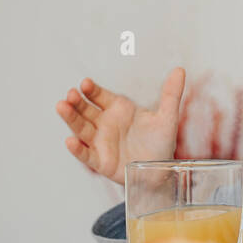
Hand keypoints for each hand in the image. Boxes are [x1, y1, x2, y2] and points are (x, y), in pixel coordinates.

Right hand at [55, 67, 184, 184]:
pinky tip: (70, 141)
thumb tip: (180, 70)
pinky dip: (77, 149)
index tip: (85, 83)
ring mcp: (101, 142)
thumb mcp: (167, 118)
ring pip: (81, 128)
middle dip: (77, 102)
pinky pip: (86, 154)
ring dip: (71, 118)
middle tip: (71, 93)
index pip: (100, 96)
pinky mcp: (101, 161)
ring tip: (62, 107)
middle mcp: (105, 124)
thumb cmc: (160, 143)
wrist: (160, 172)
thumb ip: (171, 94)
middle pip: (86, 110)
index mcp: (118, 109)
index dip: (92, 90)